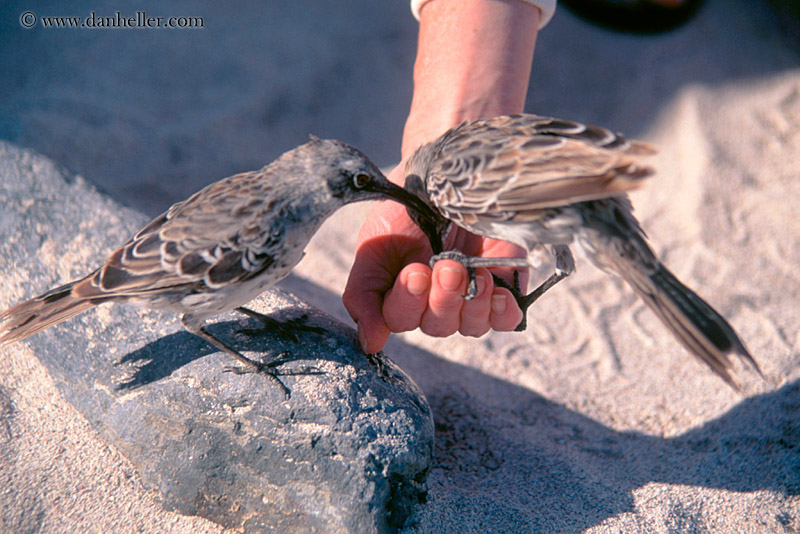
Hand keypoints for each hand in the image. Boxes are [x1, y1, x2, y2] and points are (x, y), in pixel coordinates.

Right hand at [343, 166, 528, 352]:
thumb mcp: (374, 245)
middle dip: (441, 297)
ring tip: (471, 270)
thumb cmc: (405, 208)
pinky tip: (496, 291)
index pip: (400, 319)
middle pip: (437, 327)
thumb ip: (363, 294)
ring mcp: (470, 298)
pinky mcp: (504, 288)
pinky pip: (506, 320)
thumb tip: (371, 343)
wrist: (445, 172)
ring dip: (470, 302)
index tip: (414, 269)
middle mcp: (435, 303)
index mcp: (401, 296)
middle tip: (447, 265)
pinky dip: (503, 311)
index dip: (408, 301)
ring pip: (470, 327)